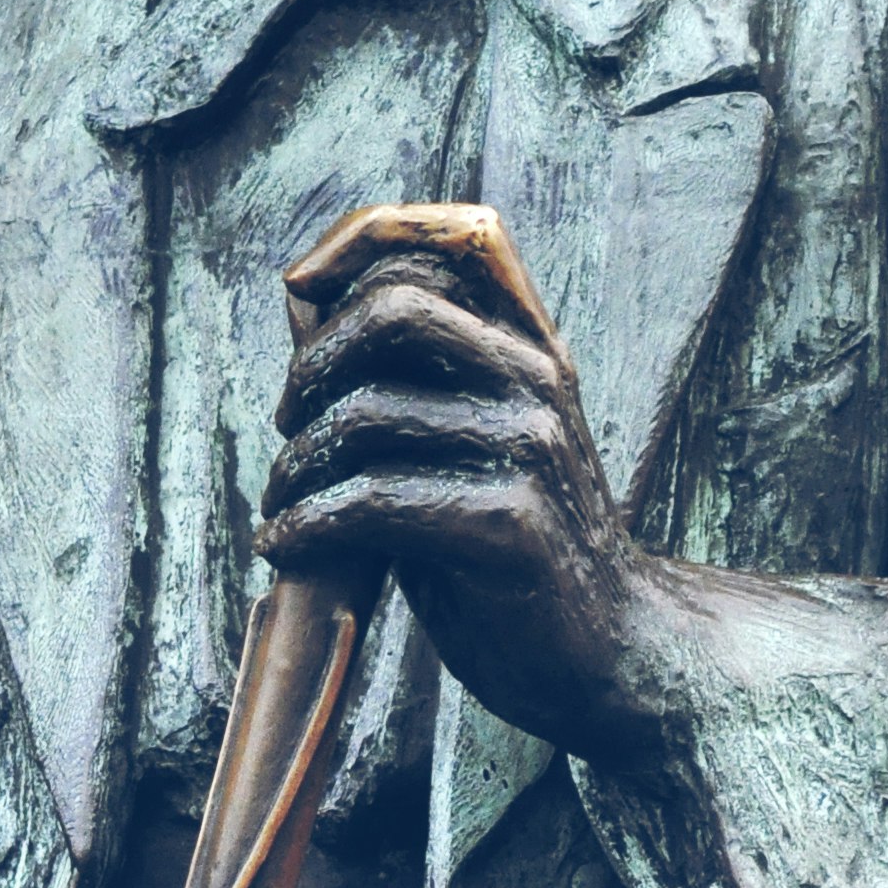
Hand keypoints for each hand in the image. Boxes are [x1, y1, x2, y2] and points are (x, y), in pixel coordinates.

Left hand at [259, 258, 678, 759]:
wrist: (604, 651)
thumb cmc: (510, 543)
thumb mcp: (469, 436)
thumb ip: (409, 371)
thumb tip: (303, 298)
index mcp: (531, 344)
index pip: (452, 236)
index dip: (359, 243)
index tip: (299, 289)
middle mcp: (538, 379)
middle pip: (393, 308)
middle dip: (311, 367)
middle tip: (289, 427)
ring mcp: (530, 448)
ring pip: (367, 411)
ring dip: (296, 465)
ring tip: (283, 504)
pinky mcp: (508, 524)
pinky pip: (371, 501)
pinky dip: (305, 524)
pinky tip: (286, 545)